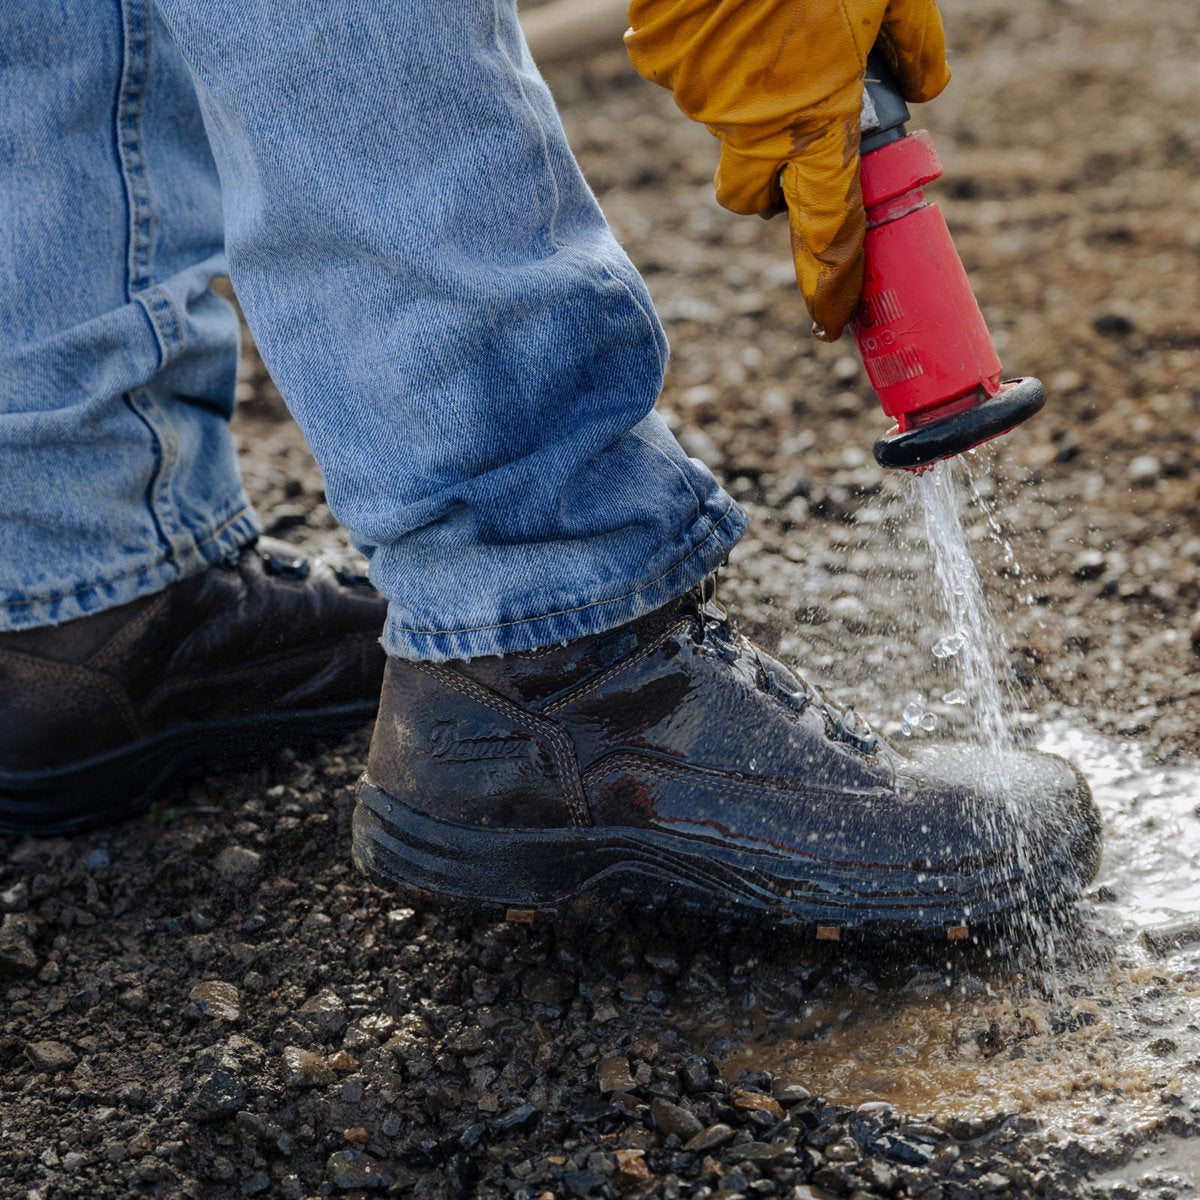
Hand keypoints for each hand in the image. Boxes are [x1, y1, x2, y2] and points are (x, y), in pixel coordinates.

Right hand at [626, 0, 949, 339]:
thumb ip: (914, 45)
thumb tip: (929, 91)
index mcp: (816, 116)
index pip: (828, 226)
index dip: (830, 282)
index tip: (831, 322)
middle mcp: (754, 125)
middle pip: (756, 201)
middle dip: (776, 189)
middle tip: (801, 139)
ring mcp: (701, 101)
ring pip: (727, 135)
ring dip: (751, 110)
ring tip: (772, 38)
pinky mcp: (662, 68)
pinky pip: (694, 85)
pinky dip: (717, 64)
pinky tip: (734, 15)